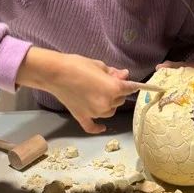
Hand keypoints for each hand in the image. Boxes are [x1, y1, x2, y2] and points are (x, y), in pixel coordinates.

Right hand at [16, 48, 138, 133]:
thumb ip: (113, 73)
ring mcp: (94, 112)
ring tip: (100, 95)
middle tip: (107, 83)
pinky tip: (102, 127)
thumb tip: (124, 75)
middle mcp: (107, 103)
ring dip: (109, 104)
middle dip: (117, 92)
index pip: (129, 88)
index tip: (138, 85)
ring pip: (110, 111)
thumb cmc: (78, 65)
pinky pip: (92, 126)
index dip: (133, 85)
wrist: (55, 73)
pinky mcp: (82, 116)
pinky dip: (97, 127)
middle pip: (120, 100)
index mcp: (113, 89)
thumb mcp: (99, 65)